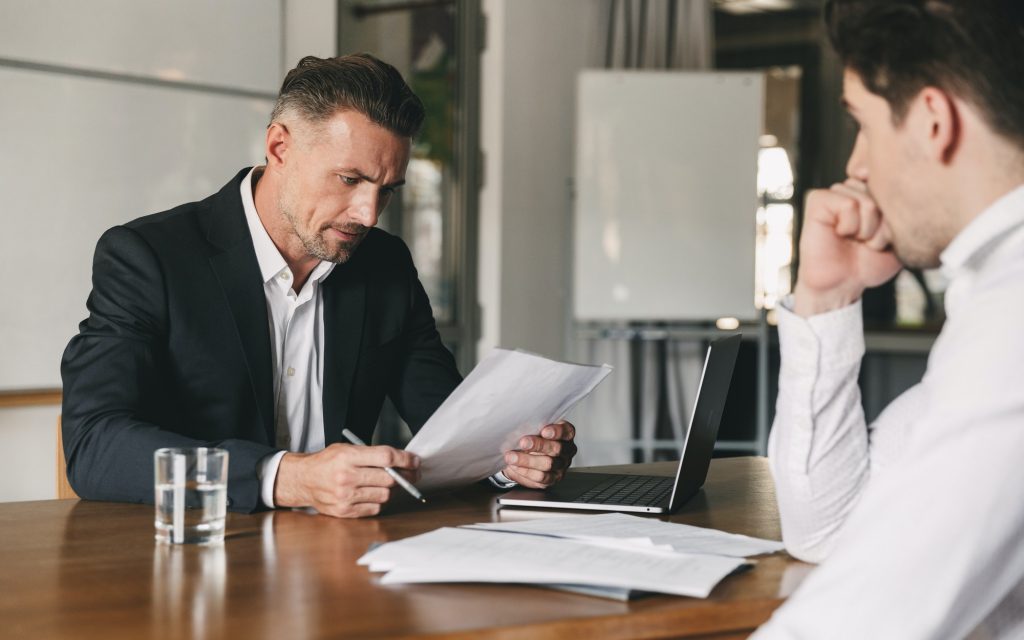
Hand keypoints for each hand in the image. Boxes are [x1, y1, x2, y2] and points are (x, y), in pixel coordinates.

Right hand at [273, 443, 419, 517]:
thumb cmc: (327, 462)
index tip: (415, 461)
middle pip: (389, 479)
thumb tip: (403, 460)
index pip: (386, 457)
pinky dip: (379, 502)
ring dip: (392, 490)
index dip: (405, 459)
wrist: (304, 480)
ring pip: (385, 495)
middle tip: (411, 474)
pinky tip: (374, 494)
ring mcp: (345, 496)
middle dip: (405, 476)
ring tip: (390, 484)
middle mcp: (346, 477)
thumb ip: (372, 453)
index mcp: (348, 457)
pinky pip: (375, 508)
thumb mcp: (347, 449)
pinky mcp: (345, 511)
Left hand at [502, 421, 577, 488]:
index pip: (567, 431)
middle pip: (557, 448)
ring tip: (512, 456)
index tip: (544, 431)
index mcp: (566, 434)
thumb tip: (520, 425)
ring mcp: (561, 466)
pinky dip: (526, 471)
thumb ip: (532, 427)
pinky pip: (541, 477)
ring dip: (527, 460)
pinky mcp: (552, 478)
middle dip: (538, 445)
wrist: (522, 455)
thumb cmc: (531, 437)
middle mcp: (567, 450)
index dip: (557, 431)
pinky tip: (516, 466)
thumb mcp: (532, 428)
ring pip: (548, 464)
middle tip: (523, 443)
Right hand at [794, 179, 902, 316]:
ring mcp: (835, 193)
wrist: (841, 285)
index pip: (895, 188)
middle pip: (883, 195)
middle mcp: (854, 188)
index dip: (894, 217)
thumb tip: (900, 190)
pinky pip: (848, 204)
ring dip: (866, 229)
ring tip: (855, 240)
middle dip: (882, 226)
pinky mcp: (818, 200)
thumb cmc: (868, 263)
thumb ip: (905, 210)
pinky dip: (850, 226)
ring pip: (867, 201)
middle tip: (867, 242)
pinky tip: (840, 234)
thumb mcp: (900, 237)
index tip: (882, 236)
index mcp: (872, 192)